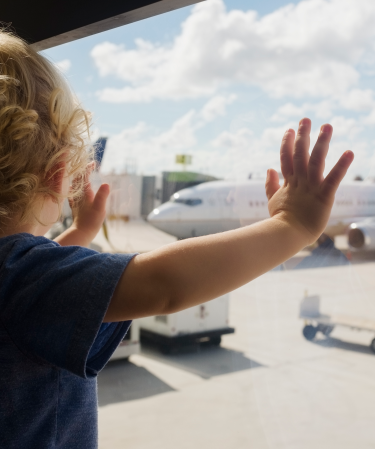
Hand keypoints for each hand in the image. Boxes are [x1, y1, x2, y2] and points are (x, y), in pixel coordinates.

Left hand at [69, 163, 109, 243]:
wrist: (82, 232)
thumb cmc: (91, 221)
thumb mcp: (100, 208)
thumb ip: (102, 196)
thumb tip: (106, 183)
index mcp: (85, 193)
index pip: (84, 176)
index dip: (88, 168)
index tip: (93, 163)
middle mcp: (79, 195)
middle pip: (78, 179)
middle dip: (83, 171)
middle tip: (89, 166)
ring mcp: (76, 201)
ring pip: (74, 186)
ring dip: (78, 179)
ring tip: (83, 175)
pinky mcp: (76, 207)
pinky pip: (73, 194)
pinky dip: (74, 189)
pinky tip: (73, 190)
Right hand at [265, 118, 353, 244]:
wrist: (287, 236)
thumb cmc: (281, 222)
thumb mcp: (273, 201)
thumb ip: (271, 185)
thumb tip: (269, 169)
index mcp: (288, 183)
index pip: (286, 159)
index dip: (287, 144)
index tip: (289, 130)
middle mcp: (299, 182)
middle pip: (300, 155)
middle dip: (303, 136)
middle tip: (306, 119)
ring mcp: (311, 188)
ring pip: (316, 161)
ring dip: (322, 143)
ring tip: (327, 127)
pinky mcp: (324, 196)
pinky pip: (333, 179)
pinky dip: (341, 166)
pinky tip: (349, 152)